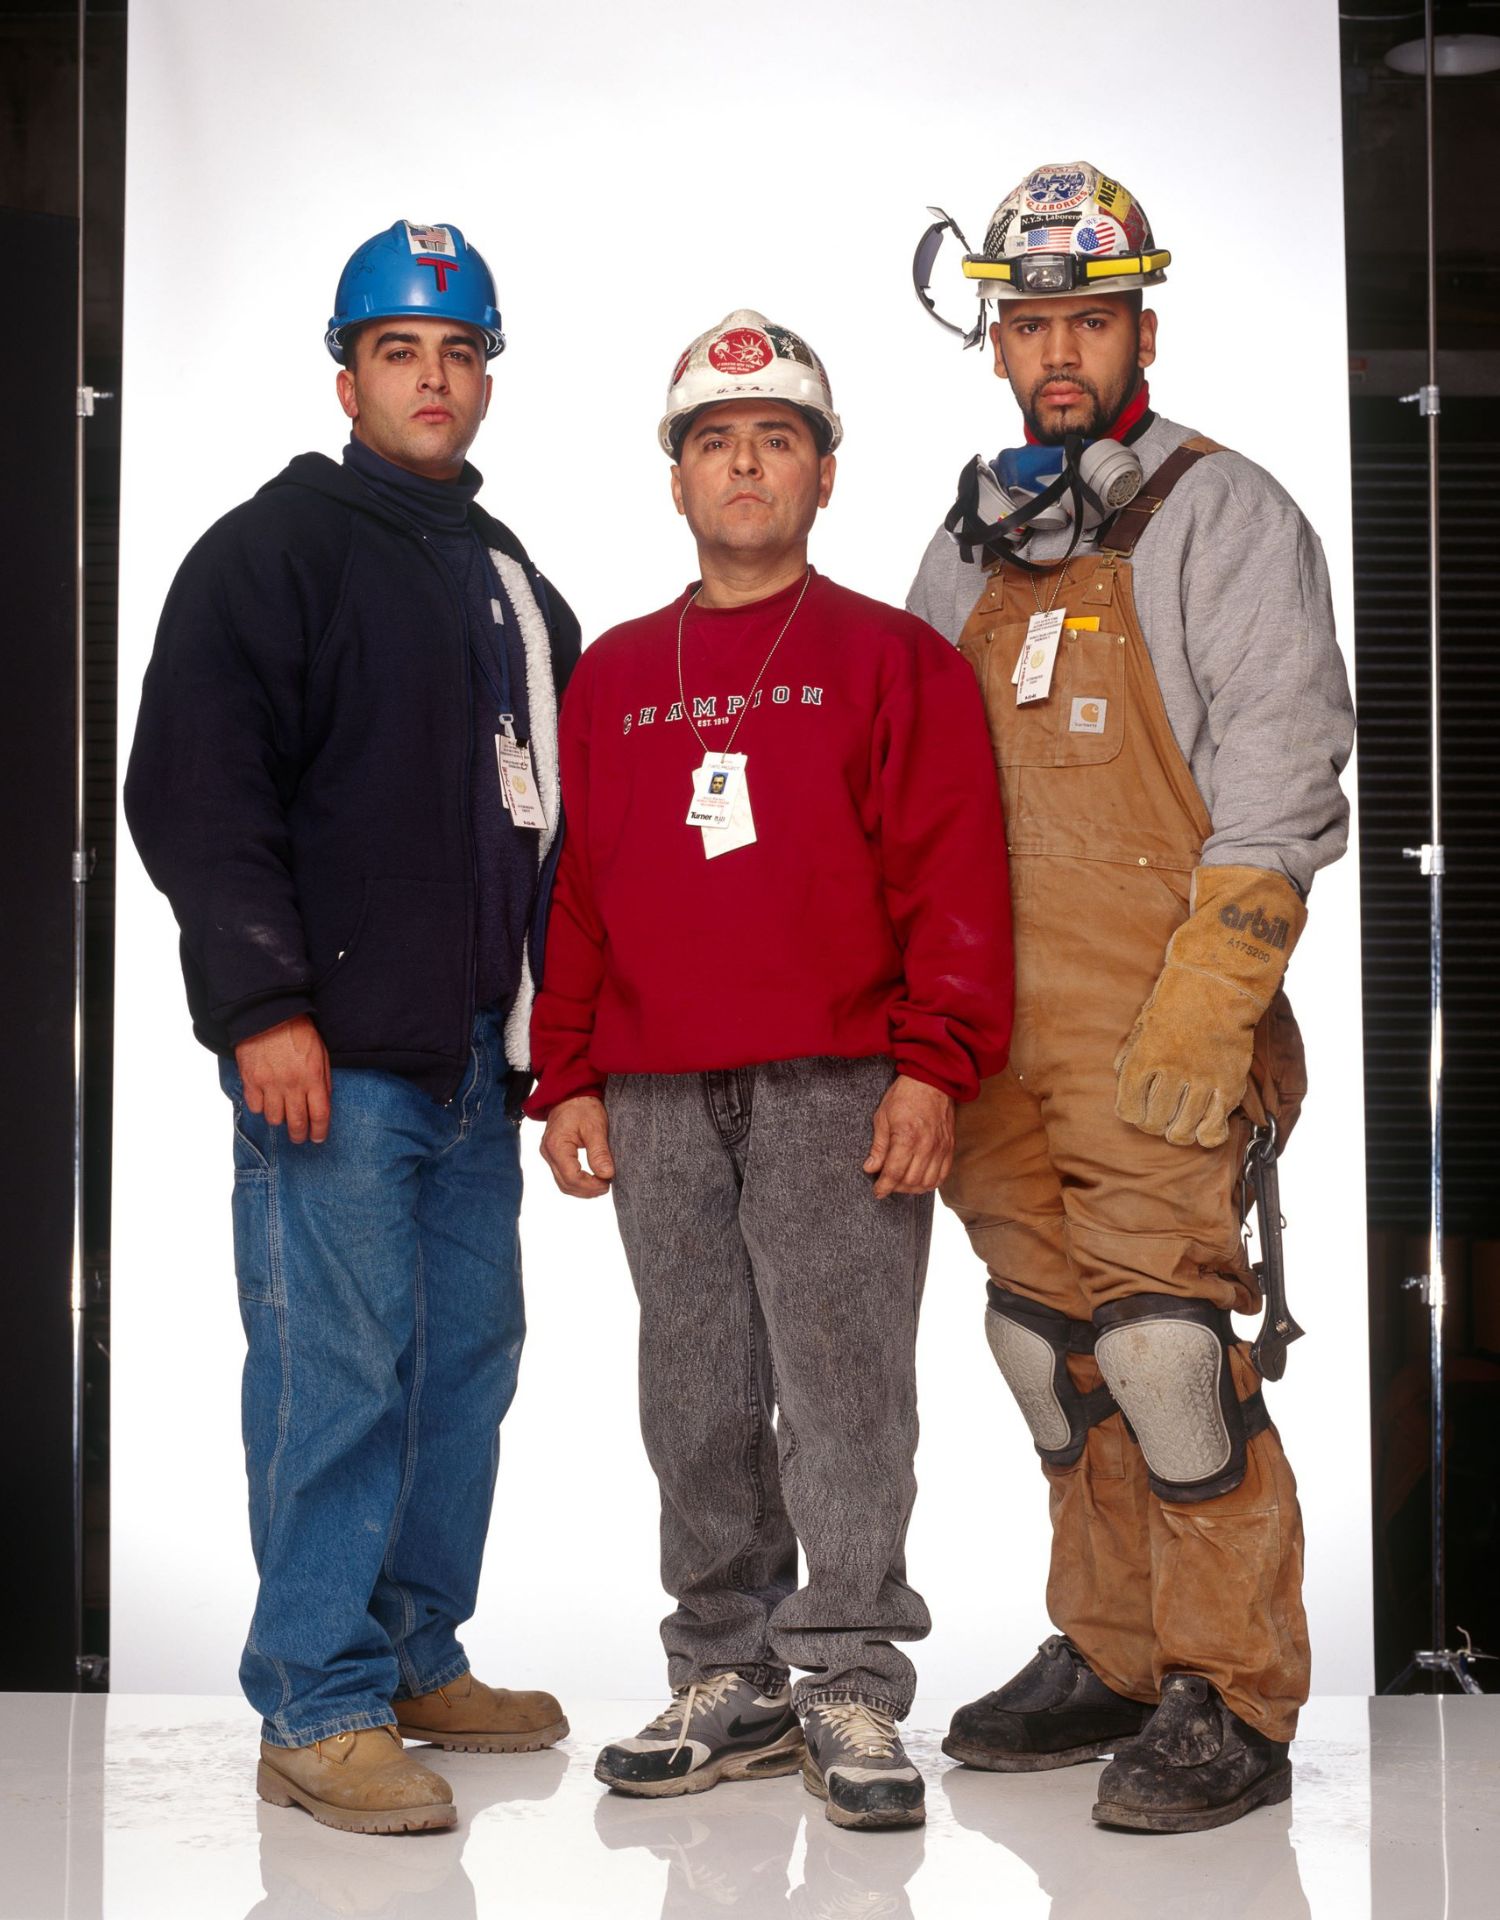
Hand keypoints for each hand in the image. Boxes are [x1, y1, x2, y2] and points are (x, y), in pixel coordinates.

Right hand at [235, 1015, 330, 1144]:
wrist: (269, 1014)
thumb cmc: (298, 1032)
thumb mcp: (321, 1054)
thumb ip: (323, 1081)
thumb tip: (322, 1104)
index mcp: (313, 1077)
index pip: (319, 1115)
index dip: (319, 1131)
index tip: (318, 1138)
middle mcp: (292, 1084)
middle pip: (296, 1122)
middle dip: (299, 1135)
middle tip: (298, 1137)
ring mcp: (269, 1084)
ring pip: (274, 1118)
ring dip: (279, 1120)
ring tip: (281, 1115)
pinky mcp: (251, 1080)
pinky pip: (255, 1107)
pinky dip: (260, 1108)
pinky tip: (265, 1101)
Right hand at [540, 1095, 615, 1197]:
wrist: (570, 1094)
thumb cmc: (582, 1107)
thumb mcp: (595, 1127)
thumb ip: (600, 1152)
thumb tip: (607, 1175)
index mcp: (556, 1146)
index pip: (571, 1177)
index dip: (591, 1185)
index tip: (608, 1182)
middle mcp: (548, 1153)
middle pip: (566, 1184)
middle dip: (587, 1190)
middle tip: (607, 1185)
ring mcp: (549, 1154)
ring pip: (563, 1183)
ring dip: (582, 1188)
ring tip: (601, 1183)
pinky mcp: (553, 1154)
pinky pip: (563, 1175)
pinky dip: (577, 1181)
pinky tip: (591, 1178)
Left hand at [863, 1074, 954, 1198]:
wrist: (932, 1080)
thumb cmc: (904, 1095)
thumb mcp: (883, 1117)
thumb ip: (878, 1146)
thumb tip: (870, 1168)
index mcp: (907, 1137)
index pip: (894, 1173)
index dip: (884, 1186)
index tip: (878, 1192)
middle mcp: (926, 1146)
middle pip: (911, 1181)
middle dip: (896, 1188)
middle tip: (887, 1183)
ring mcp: (940, 1148)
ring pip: (928, 1182)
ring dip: (913, 1188)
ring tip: (902, 1182)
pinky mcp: (950, 1147)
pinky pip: (943, 1175)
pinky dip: (930, 1183)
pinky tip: (919, 1179)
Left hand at [1114, 864, 1306, 1149]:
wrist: (1218, 983)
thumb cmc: (1176, 999)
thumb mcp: (1141, 1023)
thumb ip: (1129, 1054)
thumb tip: (1119, 1077)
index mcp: (1143, 1059)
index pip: (1128, 1109)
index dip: (1131, 1113)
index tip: (1137, 1108)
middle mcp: (1170, 1074)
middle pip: (1153, 1124)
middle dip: (1154, 1125)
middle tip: (1161, 1116)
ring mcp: (1200, 1080)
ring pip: (1182, 1131)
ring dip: (1178, 1132)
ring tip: (1181, 1124)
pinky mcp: (1228, 1083)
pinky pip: (1215, 1125)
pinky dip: (1208, 1135)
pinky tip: (1205, 1130)